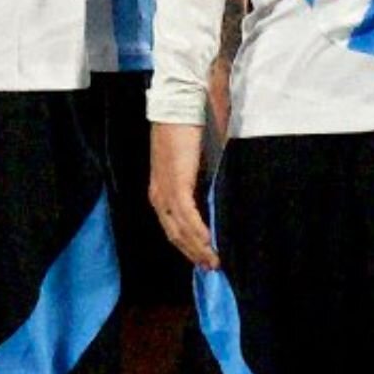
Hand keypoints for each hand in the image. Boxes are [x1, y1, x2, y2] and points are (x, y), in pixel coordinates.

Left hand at [149, 122, 217, 269]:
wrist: (180, 106)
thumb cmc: (188, 130)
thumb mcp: (194, 165)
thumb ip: (201, 183)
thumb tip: (212, 200)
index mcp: (160, 190)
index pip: (172, 227)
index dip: (187, 245)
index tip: (203, 259)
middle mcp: (158, 195)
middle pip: (174, 234)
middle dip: (193, 253)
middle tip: (212, 267)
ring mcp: (165, 191)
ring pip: (180, 230)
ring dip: (198, 248)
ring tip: (215, 261)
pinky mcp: (175, 185)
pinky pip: (187, 217)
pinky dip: (199, 233)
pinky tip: (210, 244)